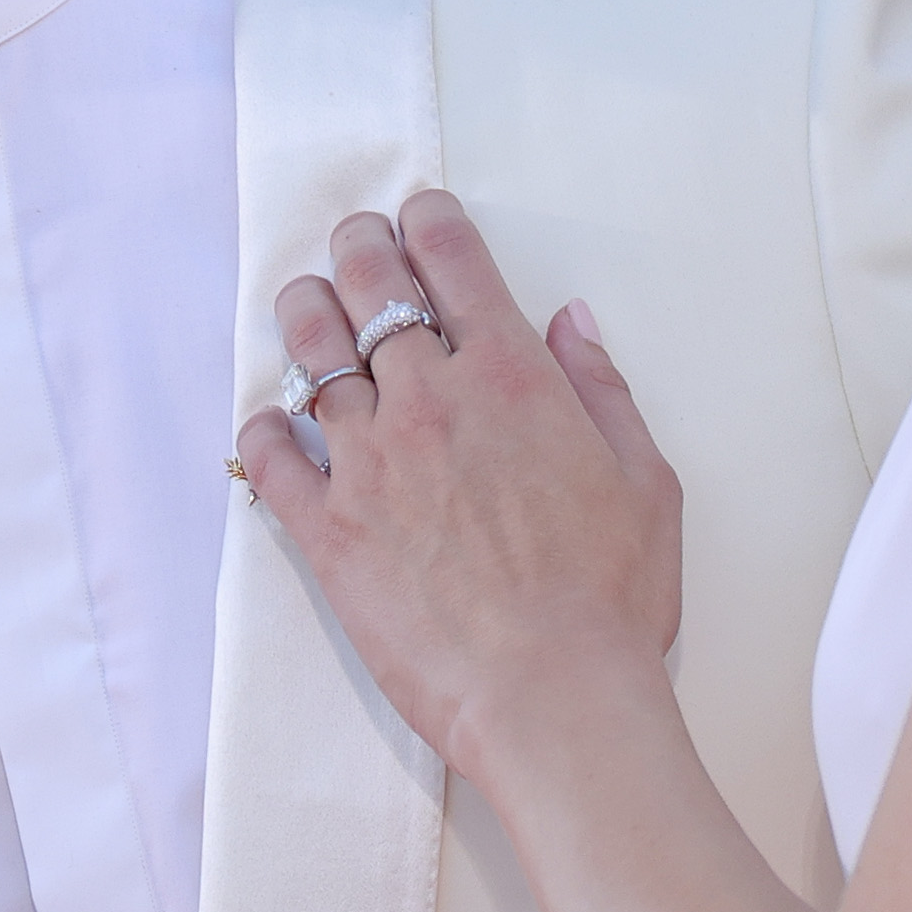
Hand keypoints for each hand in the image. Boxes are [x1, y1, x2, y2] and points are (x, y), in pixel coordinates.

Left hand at [233, 191, 682, 779]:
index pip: (452, 260)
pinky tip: (273, 420)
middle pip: (371, 286)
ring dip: (306, 314)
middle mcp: (431, 399)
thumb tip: (568, 319)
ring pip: (312, 351)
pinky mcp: (325, 526)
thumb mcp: (645, 480)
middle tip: (354, 241)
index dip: (427, 219)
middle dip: (358, 246)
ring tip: (306, 305)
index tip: (417, 213)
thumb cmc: (613, 599)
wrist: (551, 697)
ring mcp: (370, 460)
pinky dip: (265, 424)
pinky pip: (271, 452)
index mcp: (512, 377)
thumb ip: (601, 388)